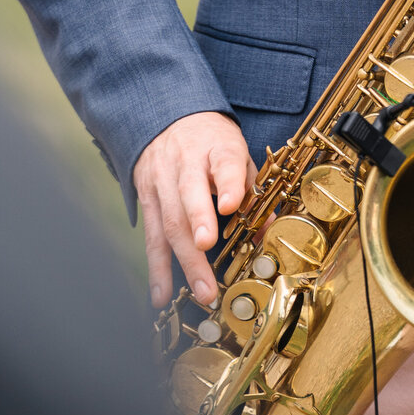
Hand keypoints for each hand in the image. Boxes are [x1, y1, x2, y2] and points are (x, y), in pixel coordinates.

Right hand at [134, 111, 256, 309]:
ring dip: (185, 259)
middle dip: (199, 223)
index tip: (232, 205)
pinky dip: (157, 268)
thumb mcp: (236, 153)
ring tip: (202, 290)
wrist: (168, 119)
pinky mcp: (147, 200)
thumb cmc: (211, 142)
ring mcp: (163, 182)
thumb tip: (266, 229)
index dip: (228, 183)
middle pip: (190, 194)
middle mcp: (186, 164)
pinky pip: (152, 237)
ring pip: (170, 221)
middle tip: (207, 248)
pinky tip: (162, 295)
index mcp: (217, 148)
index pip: (224, 162)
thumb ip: (252, 189)